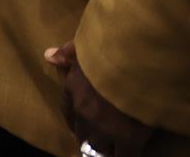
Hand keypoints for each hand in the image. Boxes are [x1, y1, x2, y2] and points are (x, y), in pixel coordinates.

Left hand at [44, 41, 156, 156]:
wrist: (141, 60)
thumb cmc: (116, 46)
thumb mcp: (88, 44)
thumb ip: (69, 52)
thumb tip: (48, 56)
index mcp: (74, 87)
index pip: (67, 108)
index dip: (75, 116)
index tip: (81, 119)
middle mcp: (85, 112)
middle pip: (81, 132)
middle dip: (89, 134)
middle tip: (99, 135)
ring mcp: (105, 128)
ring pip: (97, 148)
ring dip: (103, 147)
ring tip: (112, 146)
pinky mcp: (128, 139)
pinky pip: (122, 156)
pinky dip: (123, 155)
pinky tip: (128, 151)